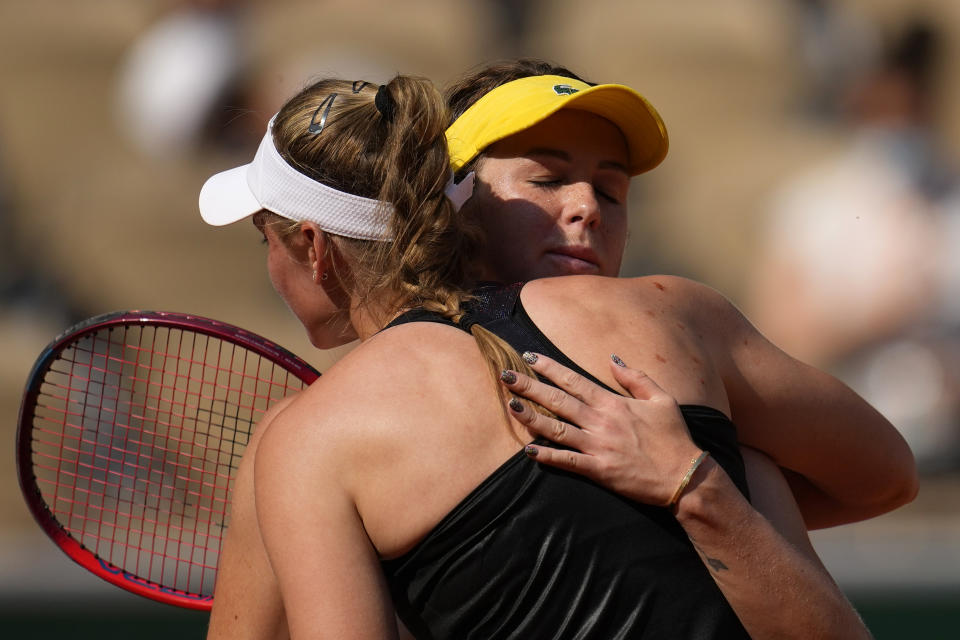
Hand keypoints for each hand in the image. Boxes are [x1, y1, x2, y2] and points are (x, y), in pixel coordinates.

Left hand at [501, 353, 702, 506]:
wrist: (684, 477)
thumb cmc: (674, 437)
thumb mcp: (661, 399)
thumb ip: (635, 378)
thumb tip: (613, 359)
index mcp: (613, 403)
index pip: (573, 380)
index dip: (549, 368)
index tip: (529, 357)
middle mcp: (601, 421)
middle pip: (557, 400)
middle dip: (529, 386)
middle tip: (506, 375)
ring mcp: (598, 446)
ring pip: (556, 428)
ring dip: (531, 417)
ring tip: (510, 406)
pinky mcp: (598, 469)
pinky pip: (567, 461)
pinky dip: (547, 456)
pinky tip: (528, 450)